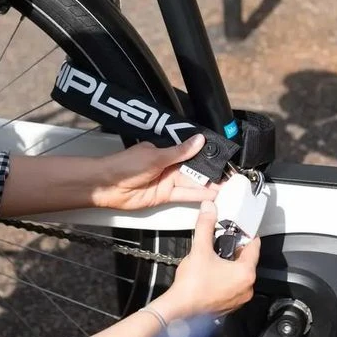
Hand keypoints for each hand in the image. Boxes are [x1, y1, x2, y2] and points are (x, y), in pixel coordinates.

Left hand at [92, 134, 219, 209]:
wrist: (107, 185)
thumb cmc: (125, 166)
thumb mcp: (156, 156)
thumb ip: (180, 152)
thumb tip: (198, 140)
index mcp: (166, 151)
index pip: (190, 153)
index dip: (206, 156)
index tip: (221, 159)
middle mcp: (168, 166)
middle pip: (194, 170)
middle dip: (211, 173)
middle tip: (229, 177)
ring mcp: (167, 182)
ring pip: (191, 184)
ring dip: (207, 186)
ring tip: (226, 188)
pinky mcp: (164, 197)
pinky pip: (184, 196)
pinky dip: (197, 196)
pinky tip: (210, 195)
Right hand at [153, 200, 259, 320]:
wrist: (179, 310)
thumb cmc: (192, 286)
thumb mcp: (200, 249)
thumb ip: (206, 226)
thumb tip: (209, 210)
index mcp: (245, 273)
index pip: (255, 247)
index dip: (248, 235)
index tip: (242, 229)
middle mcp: (246, 288)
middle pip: (247, 261)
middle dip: (236, 250)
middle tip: (224, 241)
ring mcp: (238, 299)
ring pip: (239, 275)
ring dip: (231, 266)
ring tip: (216, 257)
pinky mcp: (228, 306)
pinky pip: (232, 287)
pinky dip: (225, 279)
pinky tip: (212, 274)